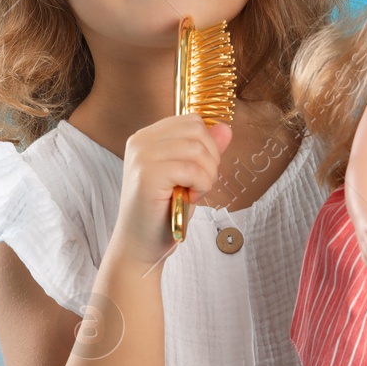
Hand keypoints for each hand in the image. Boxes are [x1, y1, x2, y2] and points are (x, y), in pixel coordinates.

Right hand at [109, 113, 232, 269]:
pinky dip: (200, 186)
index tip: (199, 172)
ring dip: (207, 176)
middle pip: (197, 130)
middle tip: (199, 185)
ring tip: (193, 194)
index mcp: (147, 137)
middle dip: (210, 159)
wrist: (140, 245)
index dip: (208, 145)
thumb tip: (226, 128)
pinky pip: (192, 169)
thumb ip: (205, 150)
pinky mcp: (147, 175)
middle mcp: (140, 141)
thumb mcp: (189, 176)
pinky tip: (188, 199)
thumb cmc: (164, 212)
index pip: (192, 120)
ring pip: (197, 149)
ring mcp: (142, 156)